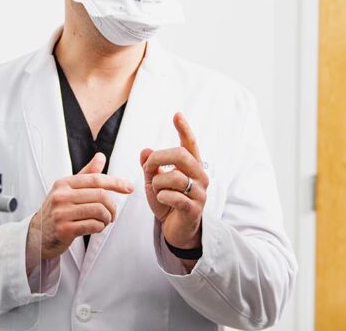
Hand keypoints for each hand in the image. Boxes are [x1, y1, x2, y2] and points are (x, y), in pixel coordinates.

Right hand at [26, 153, 133, 271]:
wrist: (37, 235)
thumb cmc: (57, 209)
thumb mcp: (68, 189)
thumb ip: (86, 174)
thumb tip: (101, 156)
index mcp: (64, 183)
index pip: (96, 179)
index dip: (116, 183)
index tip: (130, 188)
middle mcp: (61, 196)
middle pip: (100, 196)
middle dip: (112, 206)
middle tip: (113, 214)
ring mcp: (61, 213)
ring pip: (99, 211)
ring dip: (107, 218)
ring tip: (104, 221)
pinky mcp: (64, 229)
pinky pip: (93, 225)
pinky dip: (100, 227)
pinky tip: (97, 227)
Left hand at [140, 113, 207, 251]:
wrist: (177, 230)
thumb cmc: (168, 202)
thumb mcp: (154, 182)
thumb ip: (150, 166)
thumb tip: (145, 150)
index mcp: (192, 166)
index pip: (190, 143)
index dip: (184, 128)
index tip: (177, 114)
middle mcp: (200, 176)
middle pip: (180, 154)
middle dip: (158, 158)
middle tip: (147, 168)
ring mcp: (199, 192)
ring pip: (174, 176)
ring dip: (157, 182)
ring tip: (156, 190)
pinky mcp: (194, 208)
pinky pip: (173, 196)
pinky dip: (161, 196)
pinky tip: (161, 199)